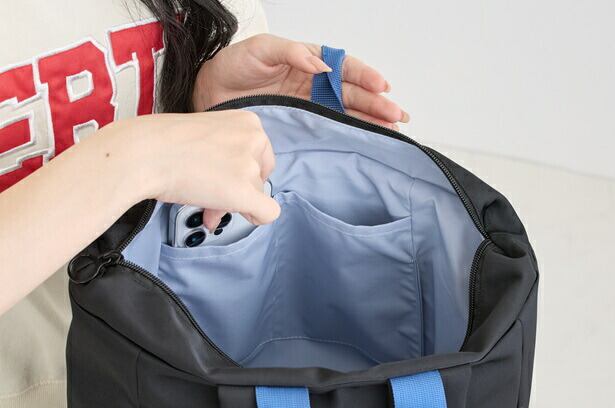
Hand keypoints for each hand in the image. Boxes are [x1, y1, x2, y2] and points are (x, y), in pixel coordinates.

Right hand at [138, 110, 278, 229]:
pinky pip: (268, 213)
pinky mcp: (245, 191)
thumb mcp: (208, 135)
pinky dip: (255, 218)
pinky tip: (234, 215)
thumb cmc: (165, 144)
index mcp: (248, 122)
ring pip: (258, 195)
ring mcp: (250, 166)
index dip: (241, 172)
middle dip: (238, 189)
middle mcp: (254, 140)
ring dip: (231, 203)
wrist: (145, 153)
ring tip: (204, 202)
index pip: (260, 156)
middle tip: (211, 195)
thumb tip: (242, 182)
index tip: (219, 177)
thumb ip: (229, 152)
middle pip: (260, 176)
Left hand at [193, 33, 409, 128]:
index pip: (344, 68)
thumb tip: (321, 64)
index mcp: (308, 62)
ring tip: (392, 129)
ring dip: (370, 122)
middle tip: (397, 115)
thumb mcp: (260, 50)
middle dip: (377, 104)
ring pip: (347, 114)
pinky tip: (365, 141)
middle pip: (353, 94)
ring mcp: (308, 108)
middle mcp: (313, 85)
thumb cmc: (232, 67)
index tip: (382, 86)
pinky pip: (328, 131)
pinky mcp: (300, 127)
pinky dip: (348, 136)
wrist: (208, 94)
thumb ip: (291, 53)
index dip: (365, 76)